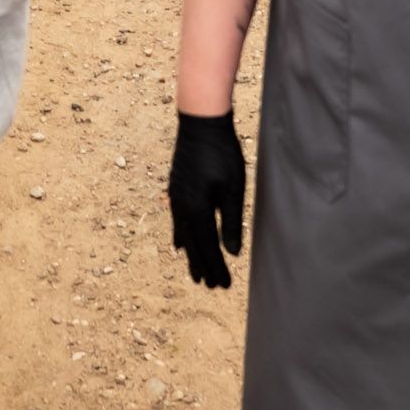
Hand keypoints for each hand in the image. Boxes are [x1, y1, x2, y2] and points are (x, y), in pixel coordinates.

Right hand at [168, 111, 245, 288]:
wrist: (200, 123)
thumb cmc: (221, 154)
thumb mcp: (232, 189)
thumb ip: (231, 222)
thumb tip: (231, 253)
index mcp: (197, 210)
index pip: (208, 248)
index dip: (216, 268)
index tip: (223, 285)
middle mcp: (182, 208)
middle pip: (193, 246)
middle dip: (203, 267)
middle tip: (211, 286)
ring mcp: (176, 198)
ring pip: (183, 235)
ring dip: (192, 256)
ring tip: (195, 273)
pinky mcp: (176, 189)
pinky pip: (177, 222)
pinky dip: (181, 237)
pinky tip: (180, 244)